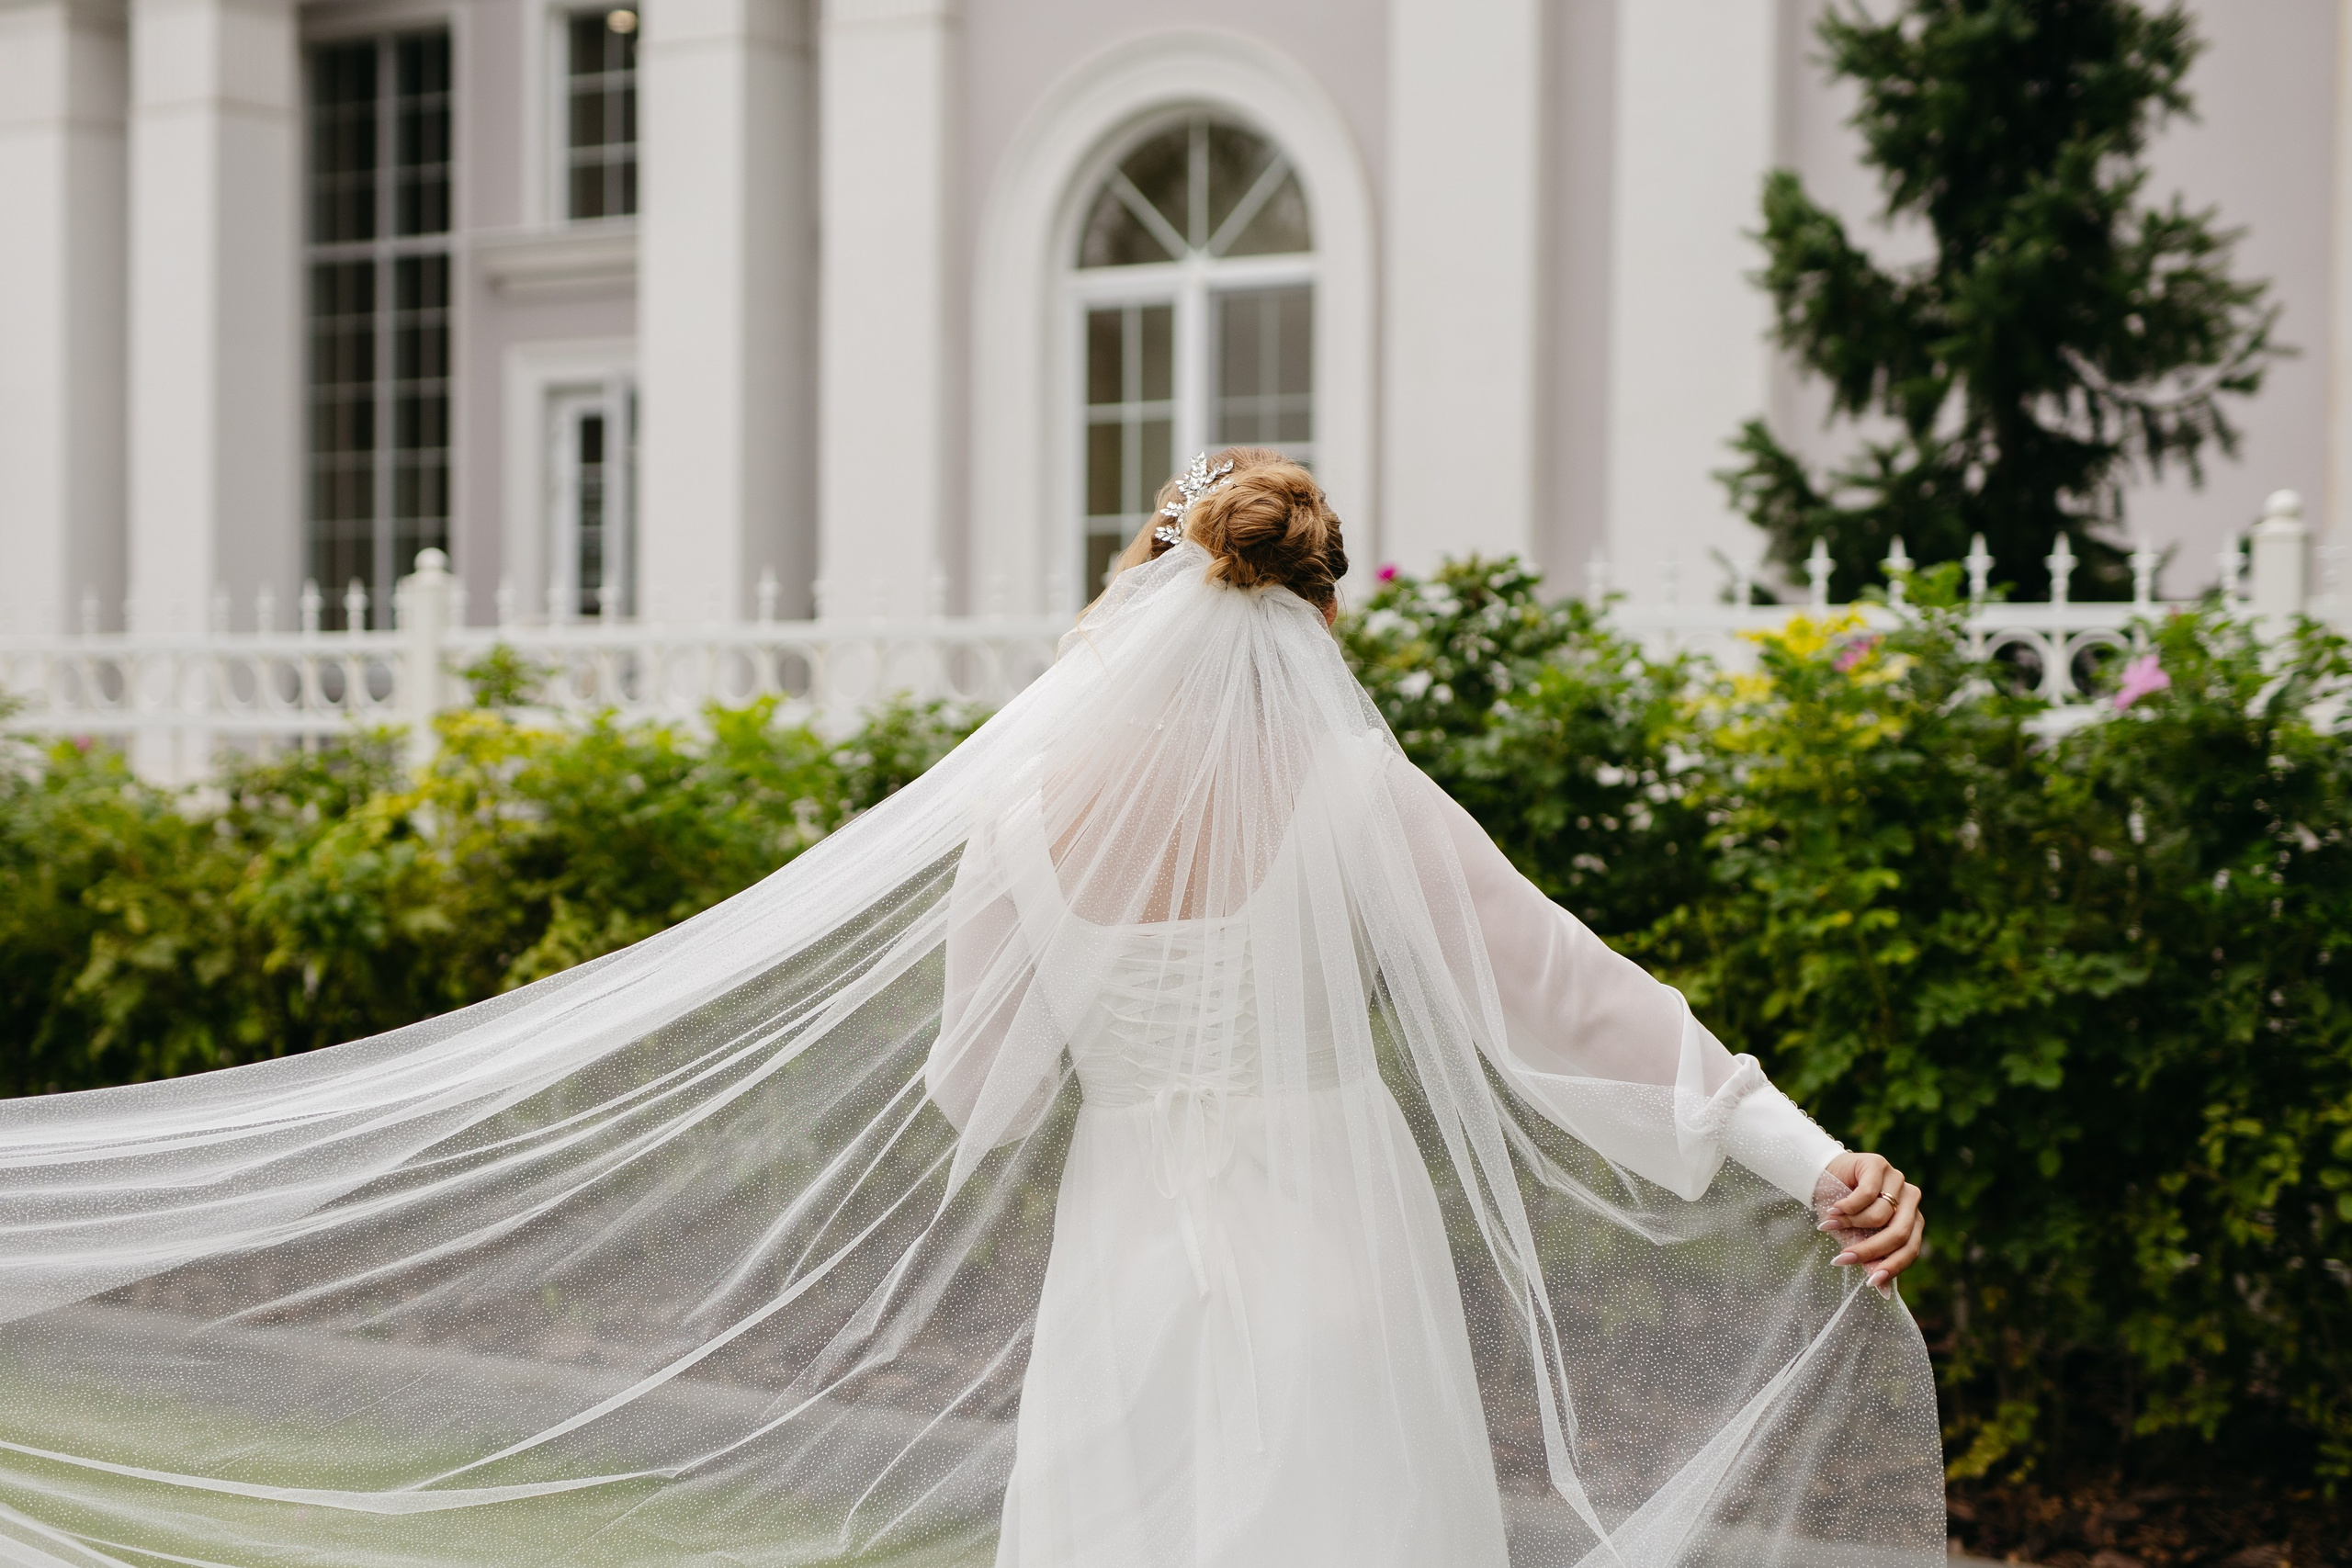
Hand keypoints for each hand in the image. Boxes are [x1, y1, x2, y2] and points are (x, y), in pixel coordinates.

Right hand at [1820, 1150, 1923, 1293]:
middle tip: (1843, 1259)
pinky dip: (1847, 1207)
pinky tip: (1833, 1209)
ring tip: (1830, 1223)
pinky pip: (1866, 1195)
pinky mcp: (1879, 1164)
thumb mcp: (1854, 1238)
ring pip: (1880, 1216)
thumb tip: (1884, 1292)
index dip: (1891, 1266)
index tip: (1870, 1283)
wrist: (1820, 1177)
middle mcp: (1911, 1199)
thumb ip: (1870, 1260)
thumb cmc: (1841, 1212)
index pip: (1910, 1249)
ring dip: (1850, 1224)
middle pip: (1898, 1234)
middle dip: (1869, 1250)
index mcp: (1911, 1219)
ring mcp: (1897, 1180)